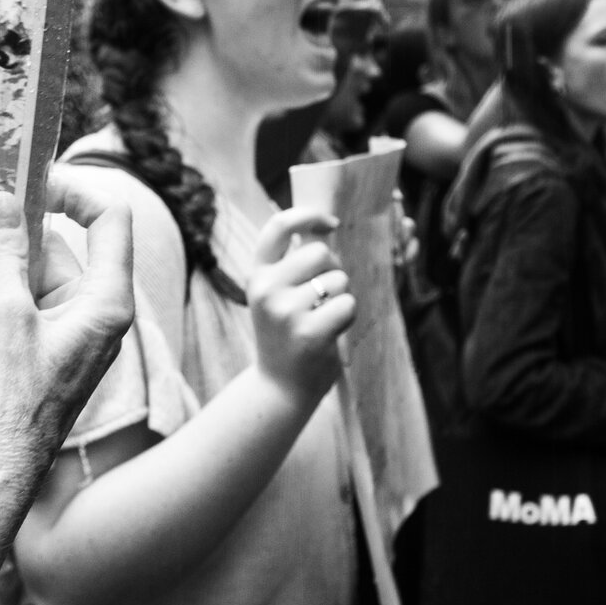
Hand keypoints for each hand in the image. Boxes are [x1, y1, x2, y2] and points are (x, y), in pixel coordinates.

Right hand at [0, 183, 135, 491]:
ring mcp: (72, 334)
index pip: (111, 219)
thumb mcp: (3, 312)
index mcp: (107, 302)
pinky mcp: (46, 352)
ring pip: (40, 275)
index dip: (75, 190)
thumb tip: (4, 199)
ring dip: (3, 263)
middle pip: (67, 246)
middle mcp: (98, 314)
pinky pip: (27, 303)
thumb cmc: (10, 398)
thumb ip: (5, 251)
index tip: (30, 183)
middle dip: (22, 231)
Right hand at [245, 207, 356, 404]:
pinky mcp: (309, 333)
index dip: (310, 215)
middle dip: (333, 269)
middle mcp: (266, 289)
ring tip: (323, 320)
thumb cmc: (287, 335)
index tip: (332, 223)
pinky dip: (348, 318)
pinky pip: (348, 305)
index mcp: (257, 275)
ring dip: (342, 297)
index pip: (279, 225)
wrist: (279, 388)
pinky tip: (331, 334)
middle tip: (325, 296)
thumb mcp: (278, 294)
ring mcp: (285, 312)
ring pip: (339, 279)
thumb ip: (293, 263)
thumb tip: (326, 224)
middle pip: (320, 252)